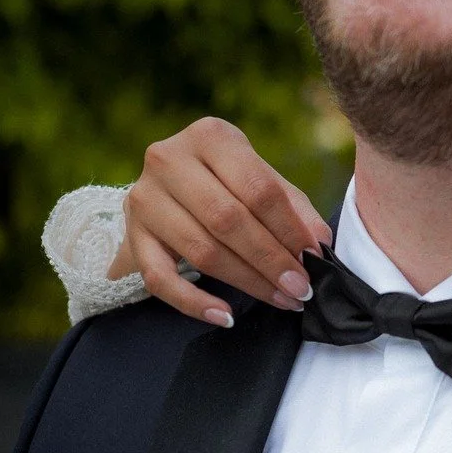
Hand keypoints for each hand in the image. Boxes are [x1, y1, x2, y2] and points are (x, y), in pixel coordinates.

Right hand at [115, 117, 333, 326]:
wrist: (169, 186)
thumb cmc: (228, 180)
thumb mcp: (262, 178)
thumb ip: (294, 208)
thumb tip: (320, 245)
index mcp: (210, 136)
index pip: (258, 189)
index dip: (290, 229)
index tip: (314, 259)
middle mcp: (169, 160)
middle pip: (228, 220)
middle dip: (271, 260)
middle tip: (301, 288)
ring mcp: (144, 198)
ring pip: (201, 250)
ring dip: (246, 282)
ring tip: (280, 299)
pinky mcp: (132, 235)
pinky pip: (160, 279)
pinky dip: (193, 303)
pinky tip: (224, 316)